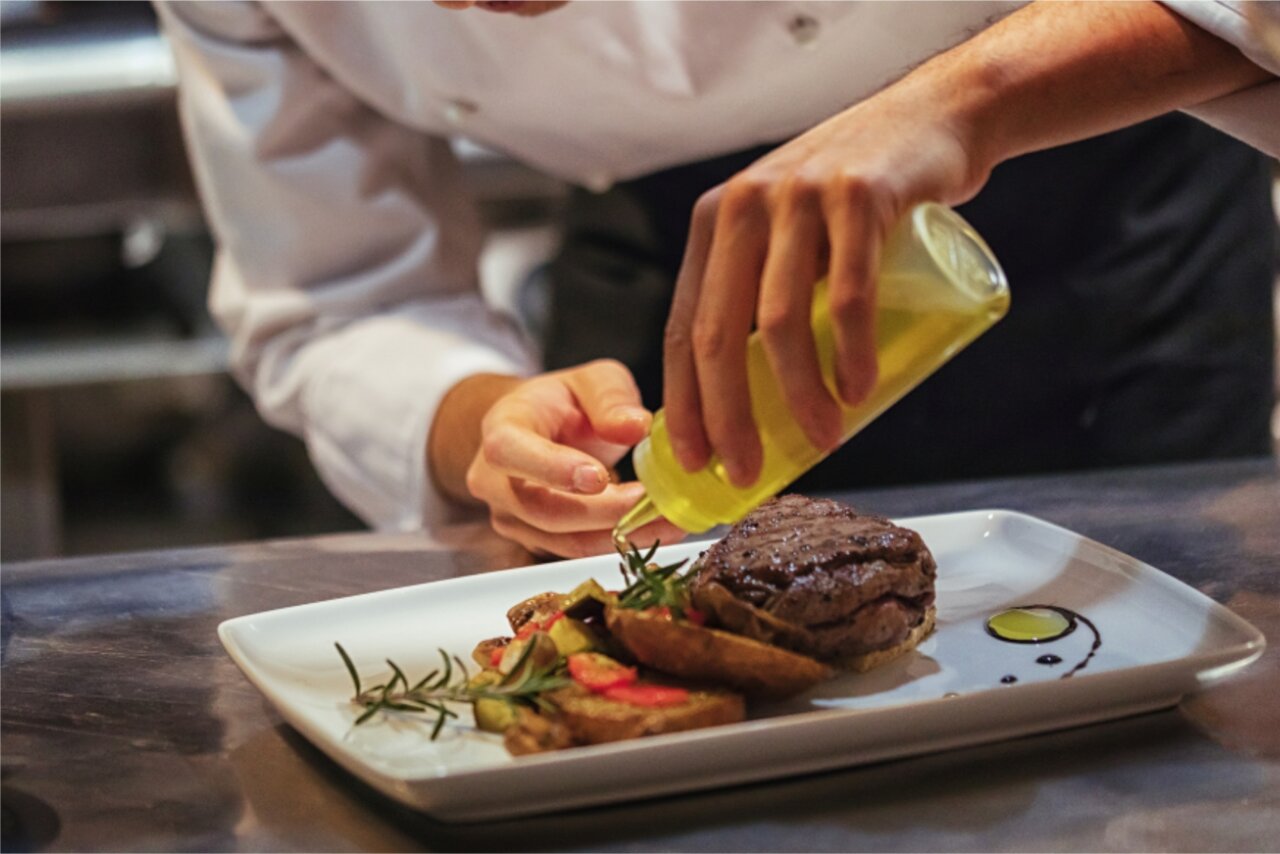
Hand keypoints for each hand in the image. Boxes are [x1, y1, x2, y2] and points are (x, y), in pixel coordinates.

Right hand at [451, 360, 684, 556]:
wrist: (538, 431)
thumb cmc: (562, 402)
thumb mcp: (592, 381)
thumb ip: (611, 398)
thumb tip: (636, 426)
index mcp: (501, 429)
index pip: (510, 452)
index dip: (552, 468)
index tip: (599, 477)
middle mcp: (495, 481)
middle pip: (543, 510)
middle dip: (604, 512)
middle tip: (654, 503)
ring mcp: (513, 517)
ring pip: (565, 540)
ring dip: (622, 535)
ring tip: (671, 520)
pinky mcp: (537, 541)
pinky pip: (579, 549)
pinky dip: (621, 542)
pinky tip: (658, 528)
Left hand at [661, 0, 1272, 489]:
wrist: (933, 120)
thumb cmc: (858, 202)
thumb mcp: (790, 236)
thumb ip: (765, 294)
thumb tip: (755, 404)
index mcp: (715, 225)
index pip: (682, 326)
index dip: (685, 402)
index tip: (696, 462)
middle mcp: (743, 207)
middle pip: (719, 332)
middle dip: (728, 416)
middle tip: (746, 473)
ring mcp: (798, 197)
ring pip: (781, 320)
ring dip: (798, 395)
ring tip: (822, 440)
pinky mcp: (857, 194)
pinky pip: (846, 292)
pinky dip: (850, 352)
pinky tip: (857, 391)